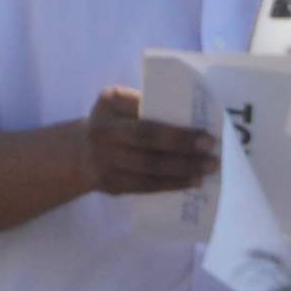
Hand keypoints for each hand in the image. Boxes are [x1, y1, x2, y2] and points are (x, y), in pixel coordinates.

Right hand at [81, 81, 216, 197]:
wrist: (79, 153)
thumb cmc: (112, 122)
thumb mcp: (119, 103)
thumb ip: (143, 106)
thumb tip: (191, 118)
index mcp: (109, 103)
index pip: (143, 112)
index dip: (173, 125)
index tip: (204, 131)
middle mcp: (103, 131)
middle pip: (147, 140)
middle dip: (182, 146)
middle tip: (211, 151)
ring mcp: (105, 161)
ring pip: (149, 168)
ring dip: (182, 170)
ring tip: (207, 169)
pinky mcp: (112, 185)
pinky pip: (145, 186)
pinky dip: (170, 184)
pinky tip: (190, 182)